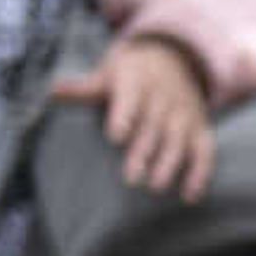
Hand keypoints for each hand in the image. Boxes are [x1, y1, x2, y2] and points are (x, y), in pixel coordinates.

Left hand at [52, 39, 215, 202]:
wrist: (172, 60)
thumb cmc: (129, 75)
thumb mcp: (106, 75)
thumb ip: (83, 89)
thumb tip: (51, 91)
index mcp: (137, 82)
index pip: (132, 100)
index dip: (125, 117)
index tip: (115, 137)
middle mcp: (164, 99)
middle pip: (153, 127)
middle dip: (144, 152)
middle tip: (131, 179)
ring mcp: (185, 116)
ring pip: (178, 141)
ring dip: (169, 165)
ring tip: (156, 187)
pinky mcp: (200, 130)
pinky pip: (204, 153)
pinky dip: (200, 173)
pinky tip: (190, 195)